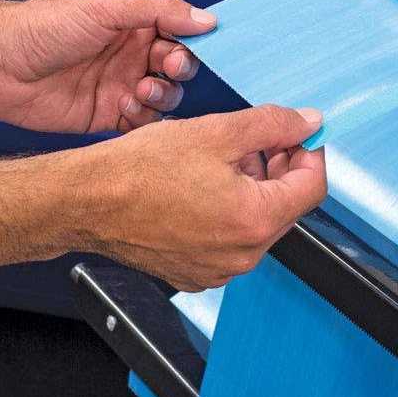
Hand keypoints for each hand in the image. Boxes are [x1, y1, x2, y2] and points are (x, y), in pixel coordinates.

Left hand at [0, 0, 217, 132]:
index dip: (194, 42)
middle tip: (164, 68)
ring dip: (163, 95)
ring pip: (166, 98)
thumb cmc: (44, 26)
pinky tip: (125, 108)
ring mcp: (120, 86)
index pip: (181, 33)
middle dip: (179, 69)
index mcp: (134, 24)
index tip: (195, 47)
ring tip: (140, 90)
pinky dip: (144, 120)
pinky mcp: (106, 115)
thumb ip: (160, 9)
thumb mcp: (107, 7)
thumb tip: (208, 20)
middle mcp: (131, 55)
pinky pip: (142, 124)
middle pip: (180, 67)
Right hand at [78, 104, 326, 290]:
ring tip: (226, 159)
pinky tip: (205, 186)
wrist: (85, 201)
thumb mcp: (215, 132)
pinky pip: (229, 240)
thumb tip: (307, 123)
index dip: (311, 154)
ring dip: (254, 189)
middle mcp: (242, 255)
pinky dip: (228, 212)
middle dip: (280, 169)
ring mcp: (218, 270)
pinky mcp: (196, 273)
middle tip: (262, 140)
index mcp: (254, 221)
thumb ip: (271, 125)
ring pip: (257, 223)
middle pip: (286, 207)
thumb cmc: (138, 172)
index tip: (301, 136)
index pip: (312, 187)